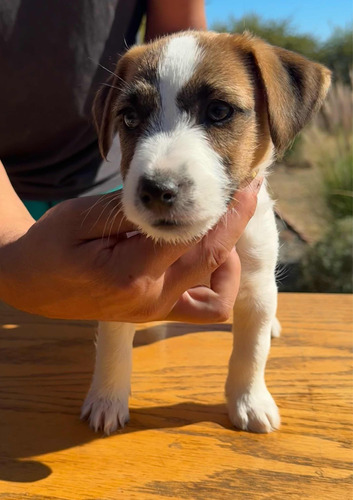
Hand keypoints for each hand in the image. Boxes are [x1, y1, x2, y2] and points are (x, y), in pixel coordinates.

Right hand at [0, 179, 260, 321]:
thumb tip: (179, 199)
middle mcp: (151, 298)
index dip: (228, 210)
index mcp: (132, 273)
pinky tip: (203, 260)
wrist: (31, 283)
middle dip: (237, 226)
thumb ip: (133, 211)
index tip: (248, 185)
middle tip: (245, 196)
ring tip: (216, 232)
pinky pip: (201, 309)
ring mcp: (155, 311)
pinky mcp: (155, 314)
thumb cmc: (50, 245)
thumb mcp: (83, 216)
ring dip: (228, 264)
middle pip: (214, 263)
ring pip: (218, 298)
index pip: (196, 238)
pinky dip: (214, 286)